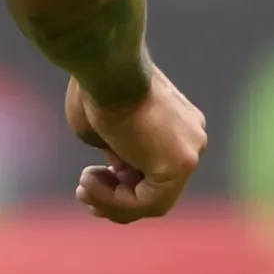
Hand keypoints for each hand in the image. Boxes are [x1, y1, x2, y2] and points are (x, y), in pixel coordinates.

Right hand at [69, 62, 202, 224]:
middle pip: (156, 187)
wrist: (108, 71)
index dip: (119, 182)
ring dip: (111, 202)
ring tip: (82, 188)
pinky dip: (114, 201)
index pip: (153, 166)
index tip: (89, 175)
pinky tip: (89, 183)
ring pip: (153, 201)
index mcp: (176, 126)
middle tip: (83, 192)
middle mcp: (191, 141)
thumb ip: (114, 149)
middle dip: (116, 198)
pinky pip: (147, 202)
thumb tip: (115, 164)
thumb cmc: (96, 89)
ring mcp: (189, 154)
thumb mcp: (102, 126)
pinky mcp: (179, 166)